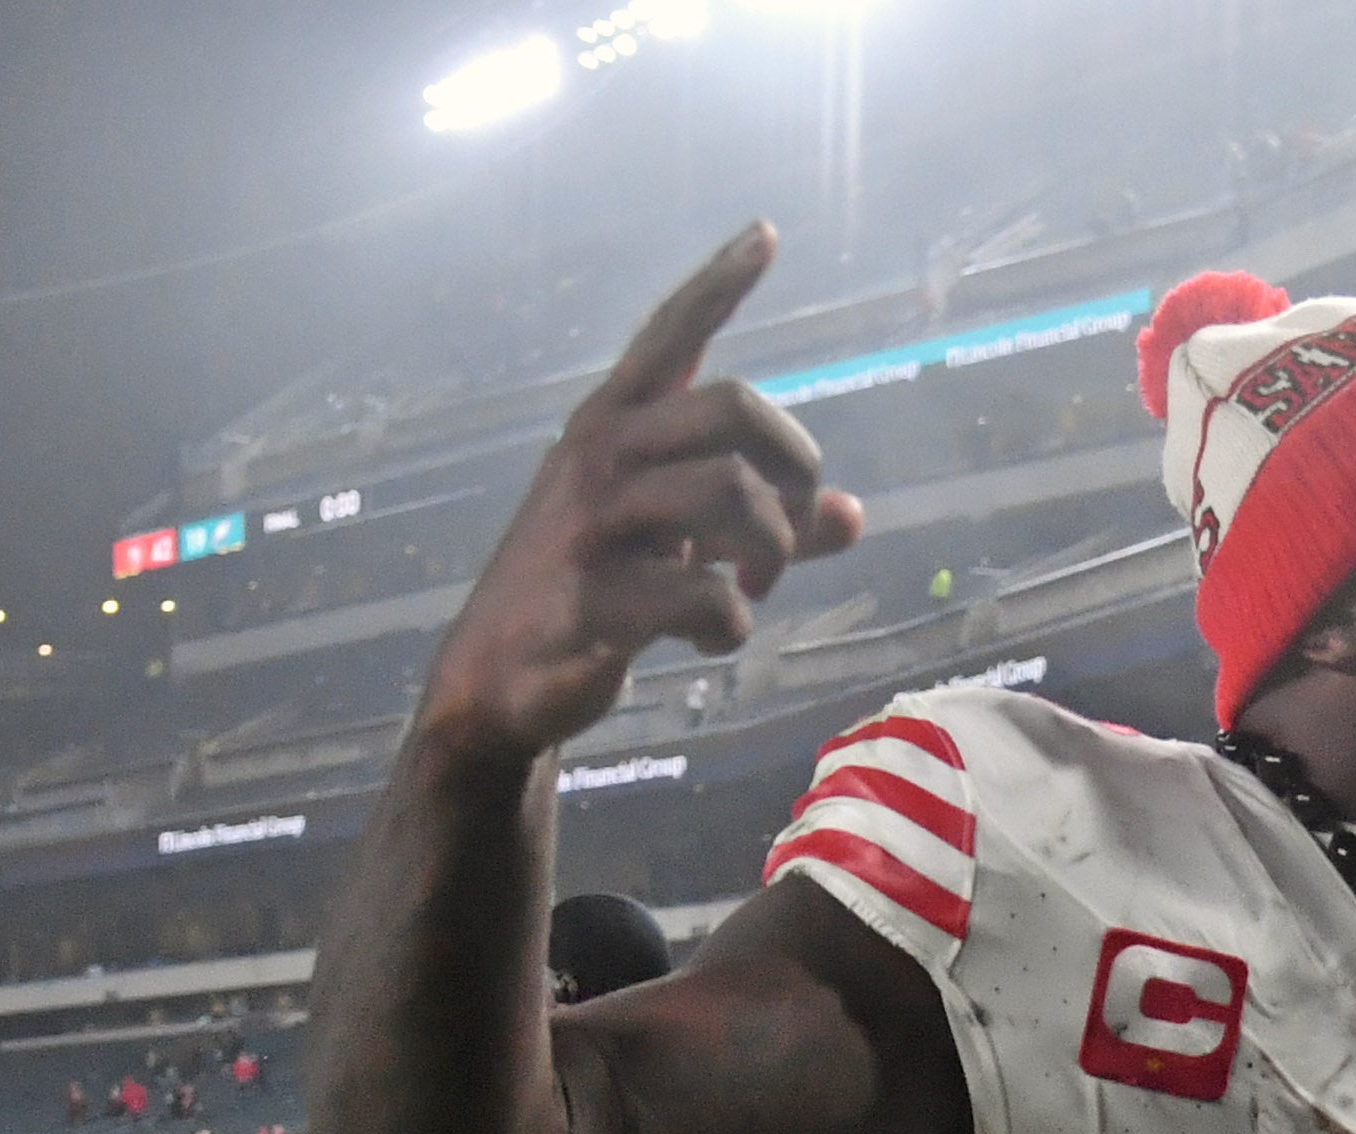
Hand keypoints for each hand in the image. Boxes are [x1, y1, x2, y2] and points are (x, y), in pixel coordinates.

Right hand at [411, 226, 861, 763]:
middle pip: (736, 408)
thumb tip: (855, 516)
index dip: (719, 283)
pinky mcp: (595, 599)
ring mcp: (593, 524)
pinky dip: (734, 622)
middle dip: (794, 469)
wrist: (500, 678)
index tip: (766, 234)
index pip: (671, 335)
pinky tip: (714, 638)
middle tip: (787, 527)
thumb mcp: (680, 545)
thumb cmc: (597, 592)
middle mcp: (600, 455)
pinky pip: (708, 595)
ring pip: (731, 493)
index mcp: (615, 426)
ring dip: (773, 550)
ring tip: (753, 587)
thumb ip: (767, 527)